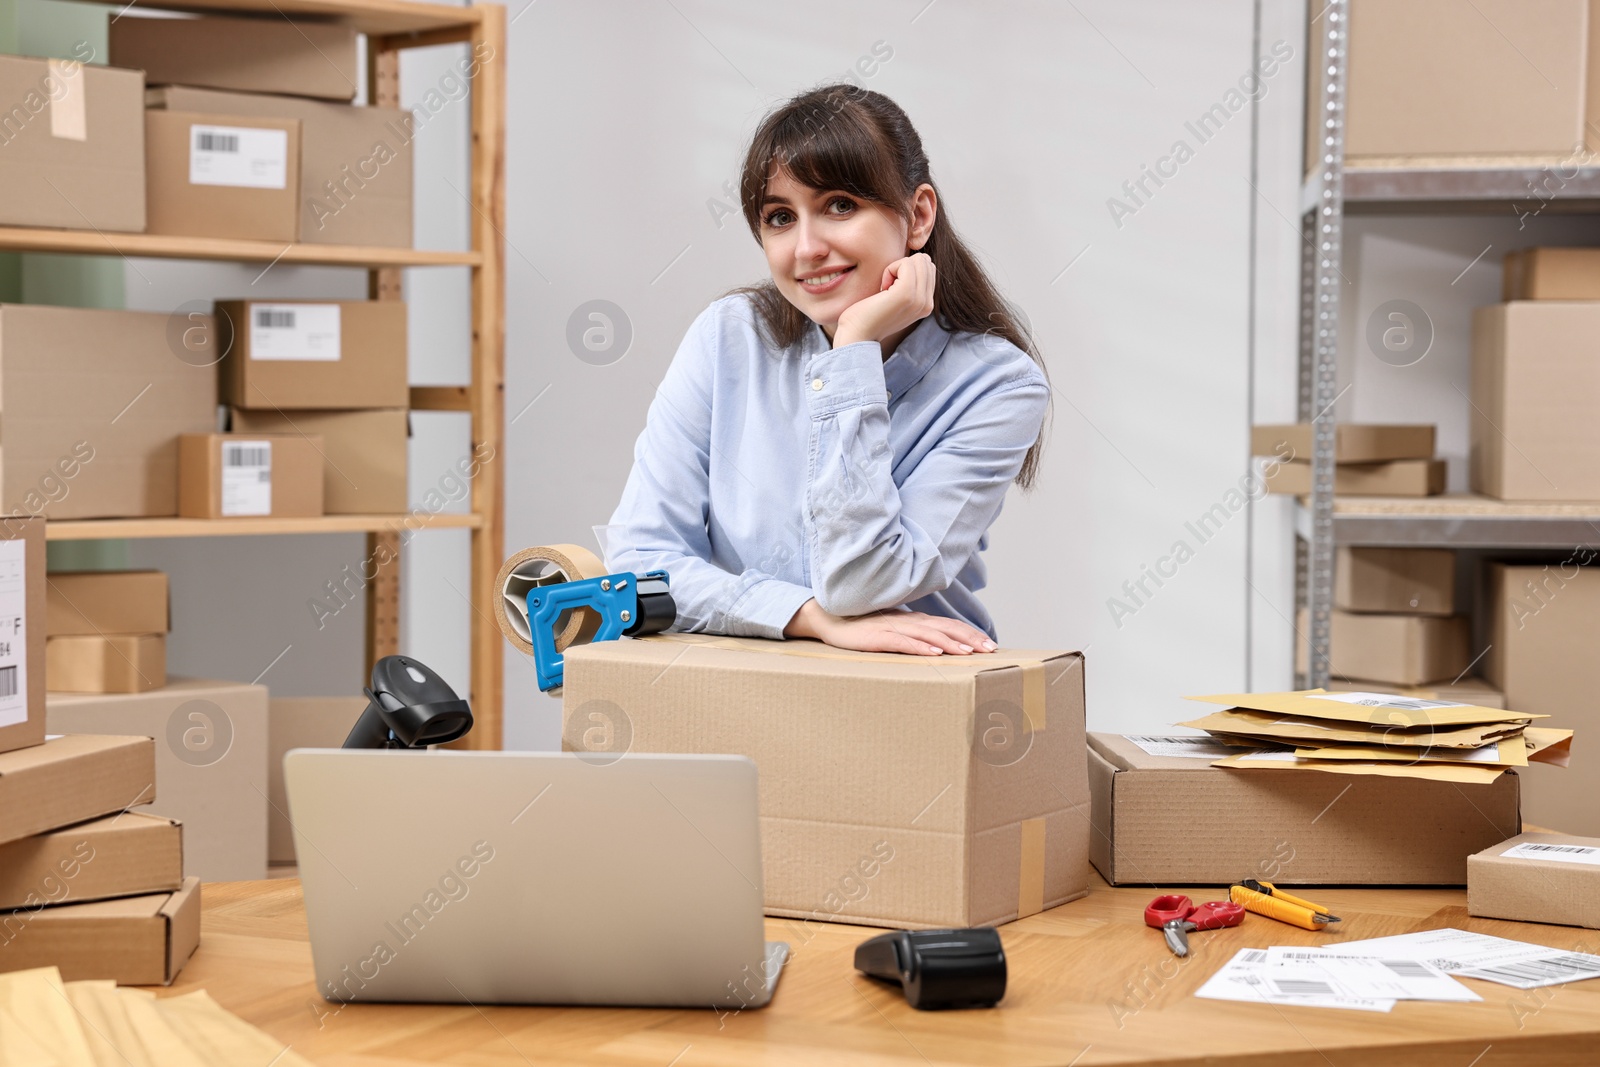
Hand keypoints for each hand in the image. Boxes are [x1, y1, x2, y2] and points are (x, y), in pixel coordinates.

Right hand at [784, 599, 995, 655]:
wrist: (831, 619)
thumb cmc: (864, 627)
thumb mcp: (894, 630)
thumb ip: (915, 635)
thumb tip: (937, 646)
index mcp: (915, 620)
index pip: (949, 625)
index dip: (970, 633)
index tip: (990, 644)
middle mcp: (908, 621)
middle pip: (945, 628)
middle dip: (969, 638)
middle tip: (990, 649)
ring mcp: (893, 627)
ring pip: (928, 635)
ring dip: (949, 643)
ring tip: (968, 652)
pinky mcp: (877, 636)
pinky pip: (902, 642)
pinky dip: (919, 647)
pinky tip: (934, 653)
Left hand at [832, 253, 935, 348]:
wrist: (857, 335)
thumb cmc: (869, 314)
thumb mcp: (896, 298)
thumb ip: (911, 283)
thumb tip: (919, 258)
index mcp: (927, 305)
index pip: (929, 268)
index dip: (907, 270)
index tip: (891, 289)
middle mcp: (927, 304)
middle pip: (926, 262)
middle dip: (903, 267)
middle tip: (887, 287)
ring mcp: (919, 299)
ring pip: (918, 260)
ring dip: (896, 268)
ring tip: (885, 289)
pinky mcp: (907, 293)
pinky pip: (906, 263)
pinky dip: (890, 269)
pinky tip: (882, 288)